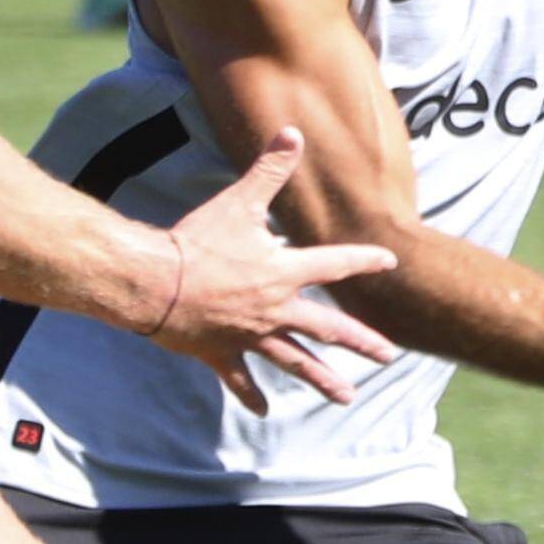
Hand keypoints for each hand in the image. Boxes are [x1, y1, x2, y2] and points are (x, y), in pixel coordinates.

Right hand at [146, 130, 395, 411]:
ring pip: (295, 363)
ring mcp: (250, 336)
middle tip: (389, 357)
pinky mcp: (221, 354)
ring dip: (322, 381)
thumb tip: (293, 132)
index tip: (390, 263)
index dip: (364, 260)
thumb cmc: (196, 240)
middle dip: (362, 343)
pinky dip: (251, 395)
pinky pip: (240, 380)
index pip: (336, 264)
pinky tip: (263, 412)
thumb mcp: (238, 201)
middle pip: (329, 329)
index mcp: (284, 272)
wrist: (153, 281)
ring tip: (347, 397)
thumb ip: (269, 171)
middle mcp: (275, 309)